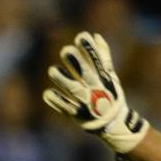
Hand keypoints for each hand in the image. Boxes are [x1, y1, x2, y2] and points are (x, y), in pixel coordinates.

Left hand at [44, 31, 148, 154]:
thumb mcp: (111, 77)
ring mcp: (86, 102)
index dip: (89, 49)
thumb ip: (103, 56)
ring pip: (74, 90)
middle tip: (66, 50)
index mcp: (104, 79)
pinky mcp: (77, 114)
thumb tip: (96, 35)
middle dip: (76, 62)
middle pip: (85, 74)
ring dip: (63, 79)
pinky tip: (47, 93)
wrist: (113, 124)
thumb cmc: (110, 95)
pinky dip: (57, 101)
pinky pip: (65, 107)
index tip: (81, 36)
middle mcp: (95, 90)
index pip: (97, 61)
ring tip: (53, 70)